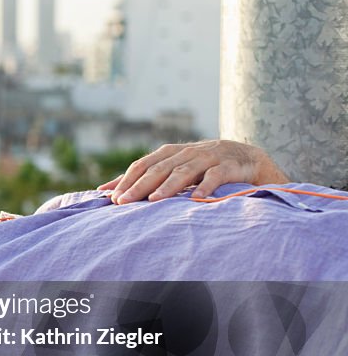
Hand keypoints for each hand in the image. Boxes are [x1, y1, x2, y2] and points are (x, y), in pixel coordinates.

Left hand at [98, 139, 288, 203]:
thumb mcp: (174, 169)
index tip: (112, 198)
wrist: (249, 160)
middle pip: (158, 169)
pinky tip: (196, 198)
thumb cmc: (204, 168)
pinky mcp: (230, 166)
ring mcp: (208, 157)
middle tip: (124, 202)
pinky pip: (216, 176)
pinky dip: (206, 186)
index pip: (143, 165)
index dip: (127, 180)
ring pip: (184, 171)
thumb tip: (106, 191)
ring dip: (168, 186)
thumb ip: (144, 178)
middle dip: (139, 186)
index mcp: (170, 153)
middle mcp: (186, 152)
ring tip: (153, 201)